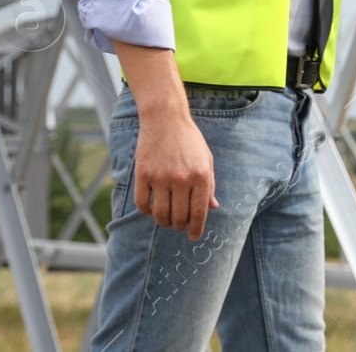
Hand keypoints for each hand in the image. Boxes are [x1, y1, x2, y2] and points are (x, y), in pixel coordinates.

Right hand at [133, 107, 218, 239]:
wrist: (166, 119)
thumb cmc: (189, 140)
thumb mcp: (206, 160)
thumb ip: (210, 185)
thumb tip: (213, 208)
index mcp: (201, 176)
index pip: (199, 213)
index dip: (196, 229)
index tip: (193, 237)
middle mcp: (181, 179)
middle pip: (179, 217)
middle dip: (180, 226)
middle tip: (179, 225)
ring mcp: (161, 178)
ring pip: (160, 215)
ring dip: (164, 222)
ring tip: (167, 219)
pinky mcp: (143, 175)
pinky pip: (142, 204)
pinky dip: (147, 212)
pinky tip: (151, 209)